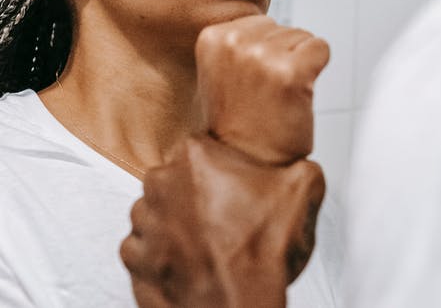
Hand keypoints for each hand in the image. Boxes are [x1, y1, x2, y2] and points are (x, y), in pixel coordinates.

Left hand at [120, 135, 325, 307]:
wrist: (241, 305)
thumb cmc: (262, 252)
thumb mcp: (303, 188)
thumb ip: (297, 165)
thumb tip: (299, 166)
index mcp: (194, 158)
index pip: (198, 147)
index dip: (218, 168)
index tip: (232, 184)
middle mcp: (161, 186)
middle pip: (173, 180)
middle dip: (193, 195)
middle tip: (224, 216)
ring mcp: (144, 224)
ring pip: (153, 214)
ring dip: (173, 225)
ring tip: (205, 242)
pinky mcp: (136, 260)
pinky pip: (141, 249)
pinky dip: (159, 256)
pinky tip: (187, 262)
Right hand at [195, 15, 329, 164]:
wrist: (249, 164)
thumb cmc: (238, 125)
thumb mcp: (220, 74)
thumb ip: (236, 44)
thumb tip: (264, 25)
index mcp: (212, 37)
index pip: (259, 23)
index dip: (263, 52)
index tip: (251, 82)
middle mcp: (235, 42)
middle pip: (282, 28)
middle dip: (282, 56)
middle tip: (267, 93)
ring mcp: (263, 56)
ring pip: (302, 37)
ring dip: (298, 65)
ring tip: (278, 97)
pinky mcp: (292, 71)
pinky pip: (320, 48)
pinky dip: (316, 68)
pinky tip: (298, 93)